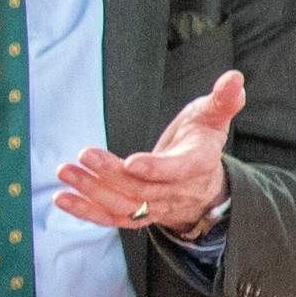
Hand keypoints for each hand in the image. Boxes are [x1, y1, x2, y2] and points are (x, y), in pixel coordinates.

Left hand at [56, 69, 240, 238]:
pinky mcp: (138, 215)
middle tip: (84, 155)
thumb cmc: (201, 141)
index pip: (177, 171)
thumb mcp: (212, 118)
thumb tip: (234, 77)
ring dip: (92, 192)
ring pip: (124, 206)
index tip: (130, 162)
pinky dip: (86, 211)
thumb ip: (222, 100)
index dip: (155, 169)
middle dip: (111, 174)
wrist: (202, 183)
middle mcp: (177, 191)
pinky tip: (61, 198)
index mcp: (198, 165)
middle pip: (143, 189)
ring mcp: (157, 207)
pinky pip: (111, 219)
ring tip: (66, 171)